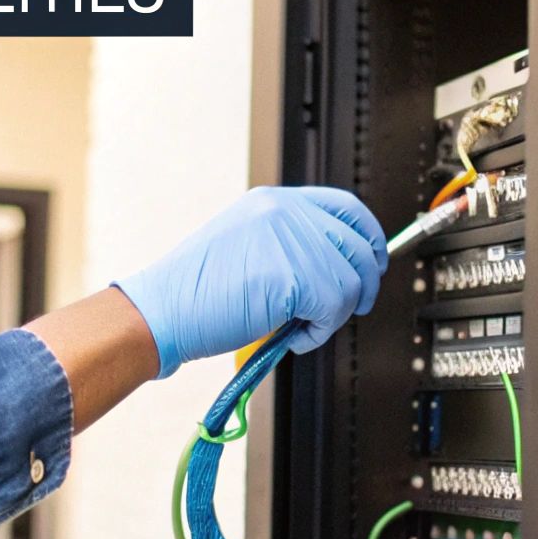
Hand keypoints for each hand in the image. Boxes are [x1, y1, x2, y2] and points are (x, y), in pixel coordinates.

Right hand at [113, 186, 387, 377]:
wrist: (163, 311)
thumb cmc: (196, 292)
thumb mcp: (248, 247)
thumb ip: (291, 246)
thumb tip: (339, 267)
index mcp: (274, 201)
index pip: (346, 207)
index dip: (369, 236)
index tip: (374, 262)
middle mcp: (285, 212)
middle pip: (359, 244)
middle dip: (363, 284)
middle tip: (350, 308)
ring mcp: (290, 240)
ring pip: (350, 281)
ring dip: (333, 316)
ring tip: (302, 328)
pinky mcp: (293, 275)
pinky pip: (334, 309)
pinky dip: (319, 332)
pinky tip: (293, 337)